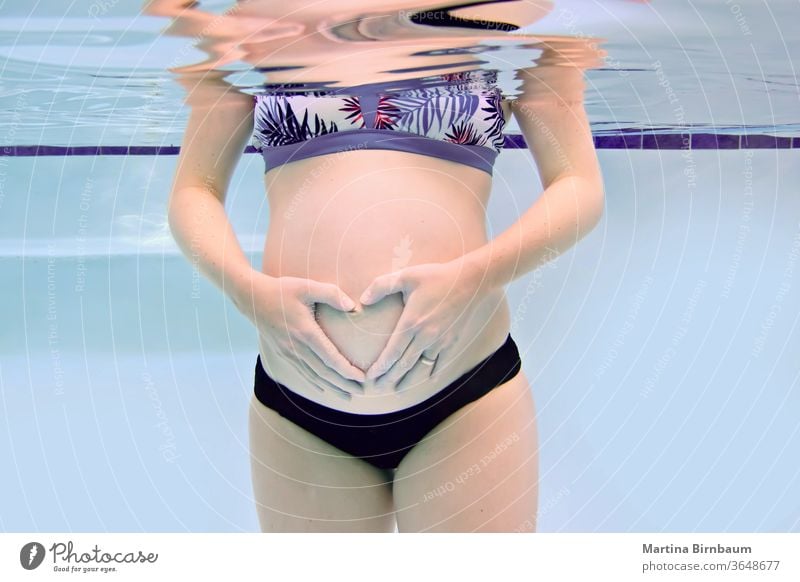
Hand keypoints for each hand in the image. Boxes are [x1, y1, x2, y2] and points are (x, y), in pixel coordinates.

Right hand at [232, 270, 365, 399]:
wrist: (251, 297)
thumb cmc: (281, 290)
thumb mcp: (307, 286)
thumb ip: (331, 294)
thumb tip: (352, 306)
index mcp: (305, 332)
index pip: (330, 357)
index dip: (347, 370)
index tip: (362, 378)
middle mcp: (296, 347)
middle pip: (323, 372)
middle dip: (343, 384)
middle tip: (361, 393)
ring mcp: (288, 352)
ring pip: (312, 376)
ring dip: (331, 387)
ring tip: (347, 396)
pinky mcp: (282, 353)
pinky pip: (302, 372)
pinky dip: (315, 383)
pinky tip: (324, 388)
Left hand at [359, 256, 486, 389]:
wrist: (471, 281)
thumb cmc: (436, 277)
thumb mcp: (405, 276)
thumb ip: (381, 286)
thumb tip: (363, 300)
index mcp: (411, 323)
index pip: (392, 352)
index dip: (380, 368)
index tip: (370, 377)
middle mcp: (425, 337)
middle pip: (403, 365)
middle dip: (389, 379)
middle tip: (377, 390)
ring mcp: (440, 341)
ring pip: (421, 368)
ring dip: (408, 381)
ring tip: (397, 391)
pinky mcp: (452, 341)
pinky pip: (440, 363)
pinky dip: (432, 373)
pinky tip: (427, 380)